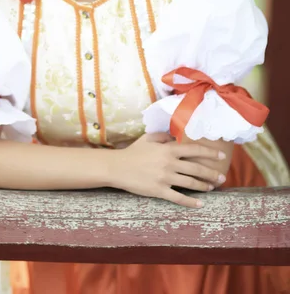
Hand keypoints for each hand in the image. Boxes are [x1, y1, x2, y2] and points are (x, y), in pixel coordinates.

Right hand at [109, 132, 226, 207]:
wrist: (117, 167)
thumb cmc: (133, 152)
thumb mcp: (148, 138)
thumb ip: (164, 137)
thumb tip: (176, 136)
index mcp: (168, 149)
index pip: (194, 150)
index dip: (210, 153)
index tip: (221, 156)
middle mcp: (170, 163)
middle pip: (196, 169)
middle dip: (211, 173)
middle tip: (222, 177)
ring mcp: (165, 178)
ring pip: (190, 183)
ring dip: (204, 186)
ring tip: (212, 188)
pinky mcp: (159, 191)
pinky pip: (178, 198)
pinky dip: (190, 202)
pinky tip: (199, 204)